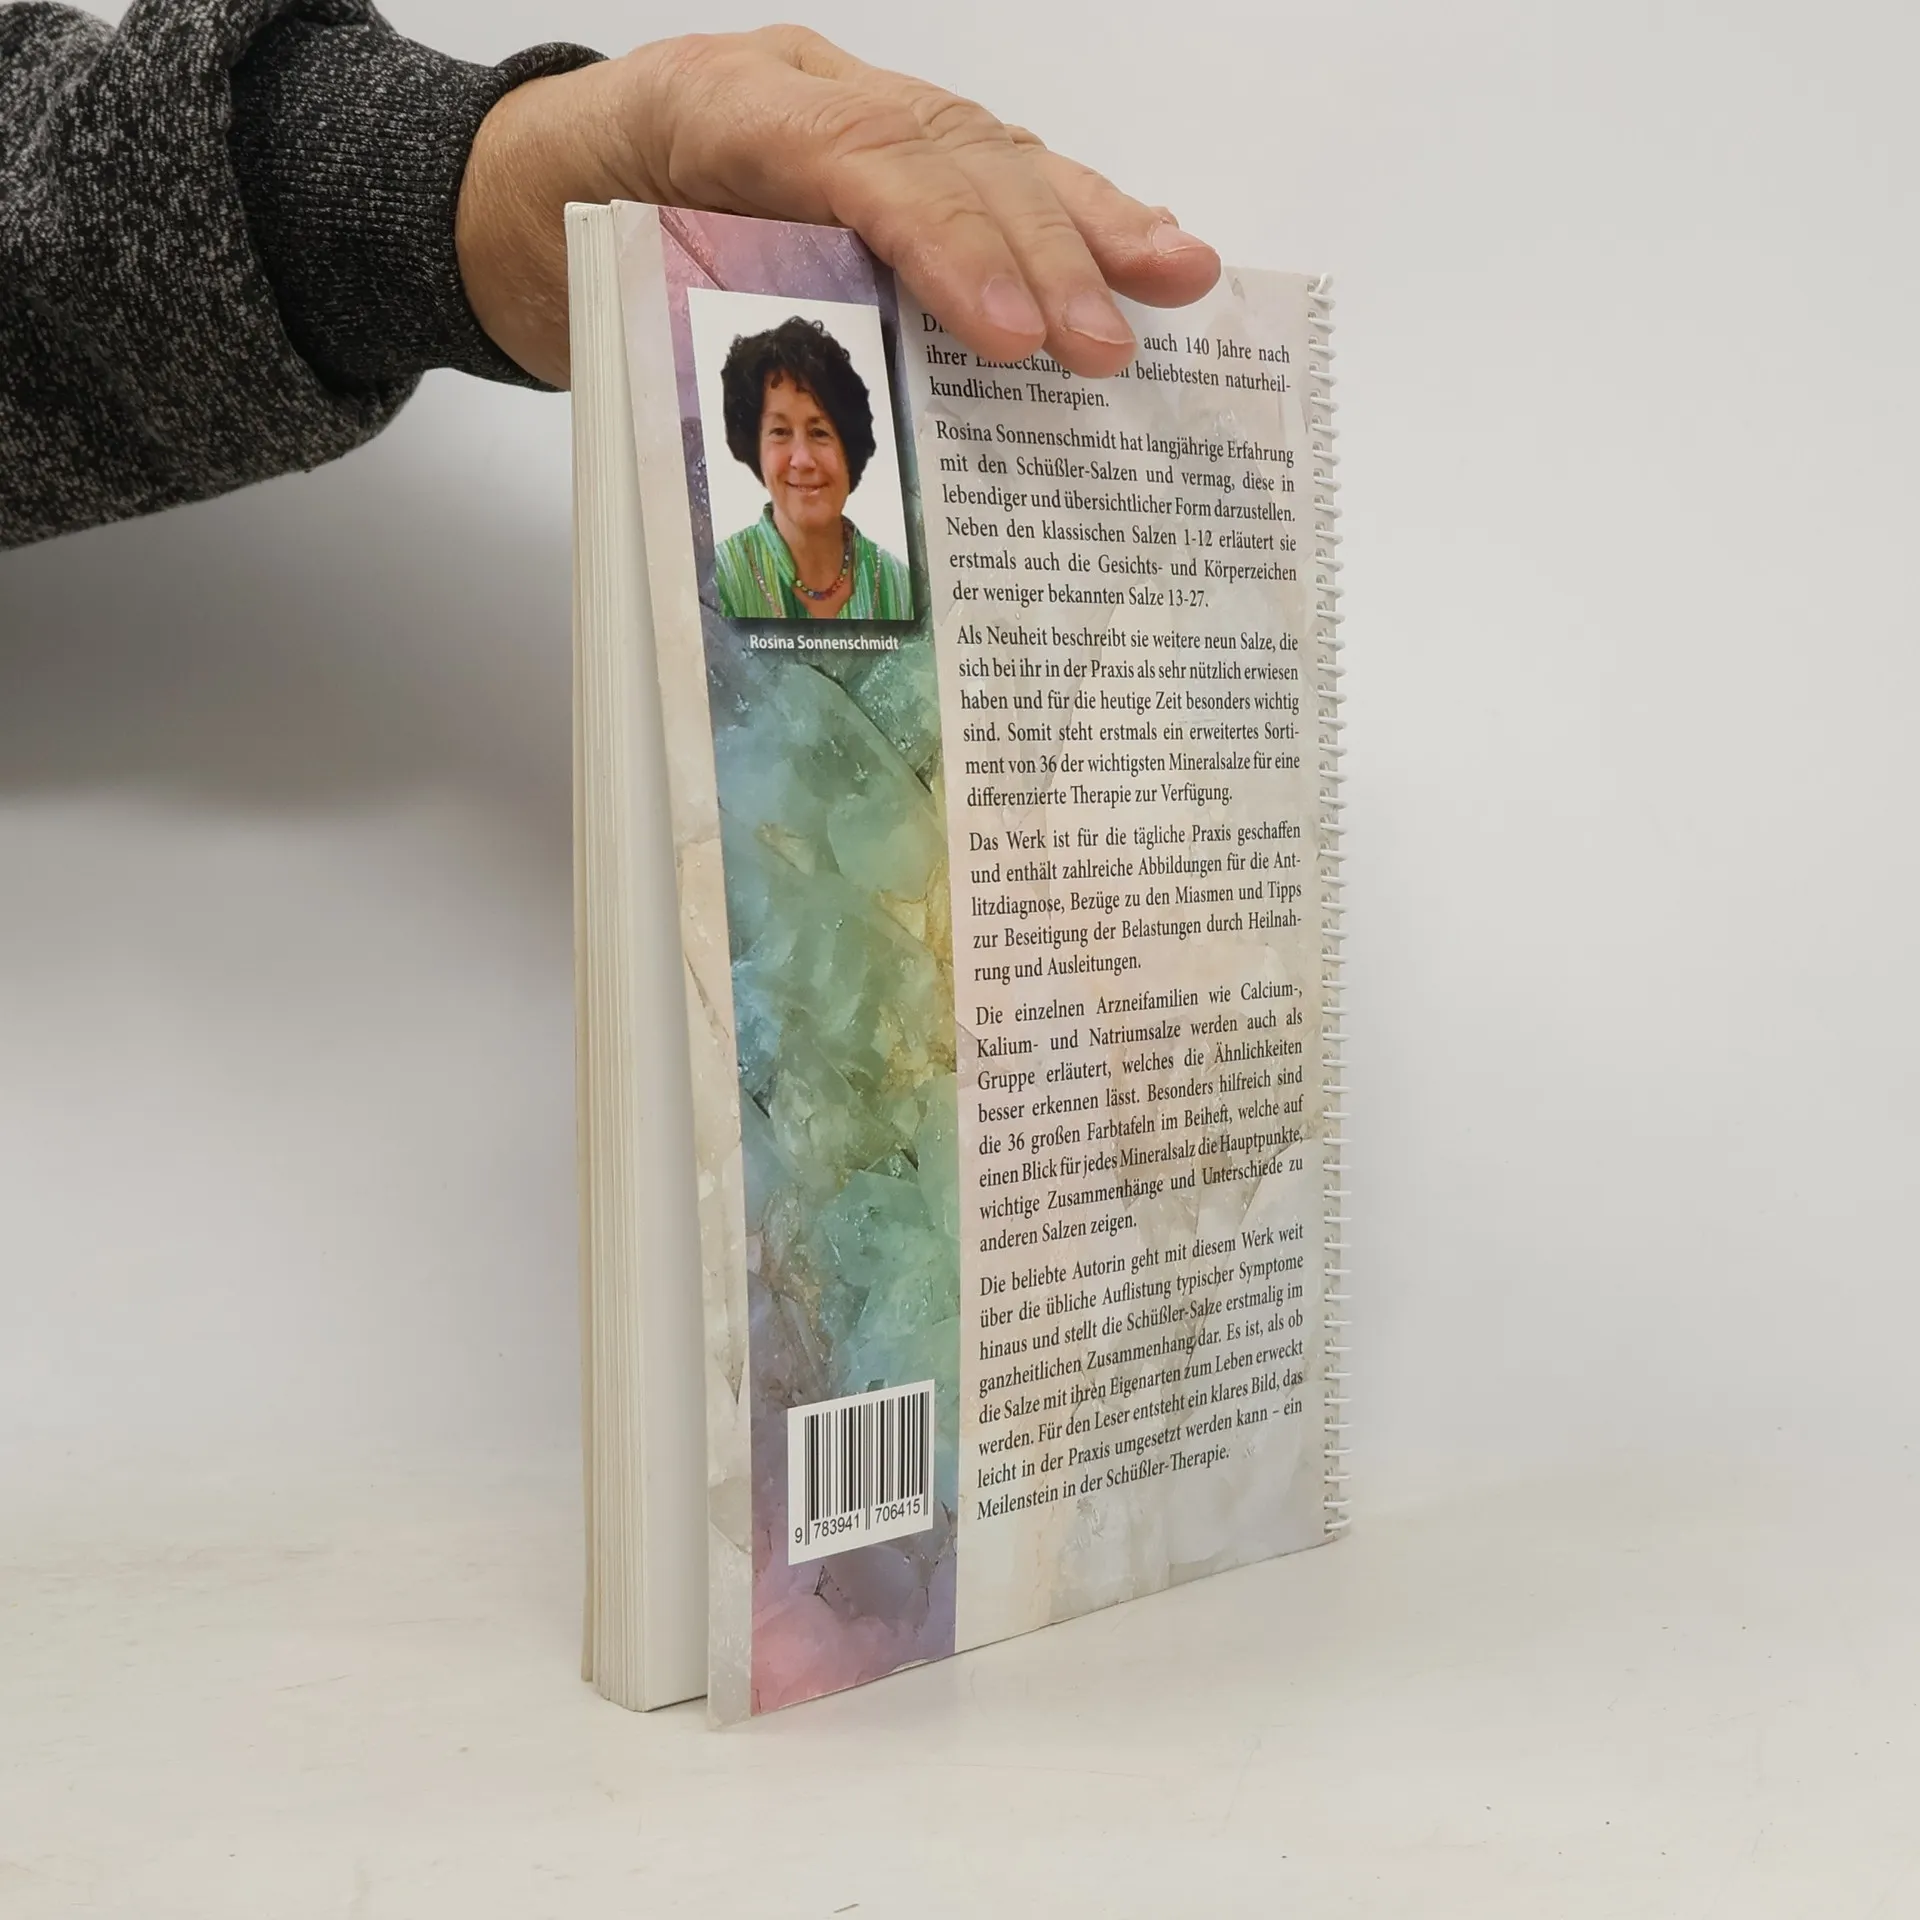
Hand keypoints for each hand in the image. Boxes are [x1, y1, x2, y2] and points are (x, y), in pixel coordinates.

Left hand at [455, 26, 1220, 387]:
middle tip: (1102, 347)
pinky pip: (981, 168)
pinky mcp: (873, 144)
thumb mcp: (595, 292)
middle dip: (1040, 250)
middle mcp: (799, 90)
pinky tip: (1134, 239)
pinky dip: (1063, 209)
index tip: (1007, 334)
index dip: (947, 245)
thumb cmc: (547, 243)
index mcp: (719, 110)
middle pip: (948, 152)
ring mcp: (846, 107)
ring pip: (986, 148)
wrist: (504, 189)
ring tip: (1174, 274)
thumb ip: (703, 327)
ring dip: (1088, 219)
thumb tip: (824, 431)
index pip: (861, 162)